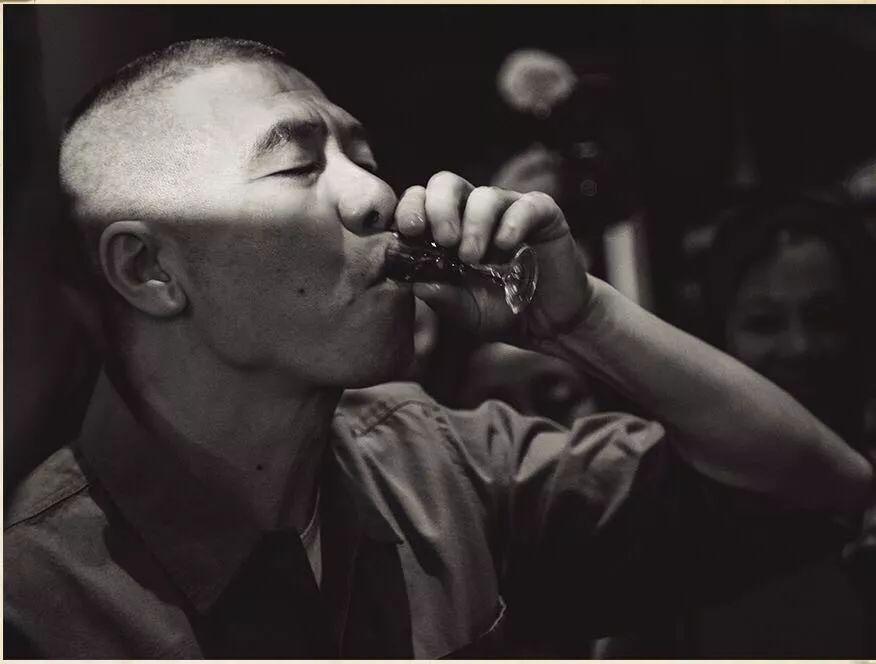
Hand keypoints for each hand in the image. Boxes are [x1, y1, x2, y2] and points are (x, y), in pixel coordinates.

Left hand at [394, 171, 591, 340]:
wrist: (547, 322)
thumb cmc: (500, 311)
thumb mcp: (467, 313)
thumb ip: (444, 299)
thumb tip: (417, 284)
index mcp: (446, 228)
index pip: (419, 200)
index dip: (410, 208)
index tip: (409, 230)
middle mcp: (473, 212)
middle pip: (446, 183)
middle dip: (439, 207)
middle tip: (444, 240)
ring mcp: (508, 210)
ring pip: (484, 195)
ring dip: (475, 224)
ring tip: (472, 257)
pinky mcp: (543, 215)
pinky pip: (527, 205)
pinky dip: (514, 222)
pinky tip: (506, 246)